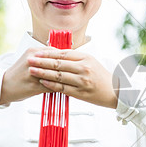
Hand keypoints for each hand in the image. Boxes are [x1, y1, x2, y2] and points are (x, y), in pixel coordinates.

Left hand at [0, 48, 117, 108]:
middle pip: (58, 63)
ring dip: (43, 73)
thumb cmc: (101, 76)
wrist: (115, 91)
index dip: (48, 53)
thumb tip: (57, 54)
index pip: (63, 53)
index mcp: (85, 58)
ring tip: (32, 71)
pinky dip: (51, 85)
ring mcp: (82, 81)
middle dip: (42, 62)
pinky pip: (63, 88)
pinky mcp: (81, 93)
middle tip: (30, 60)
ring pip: (59, 76)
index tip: (37, 52)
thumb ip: (75, 58)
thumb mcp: (91, 62)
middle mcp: (84, 68)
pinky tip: (43, 83)